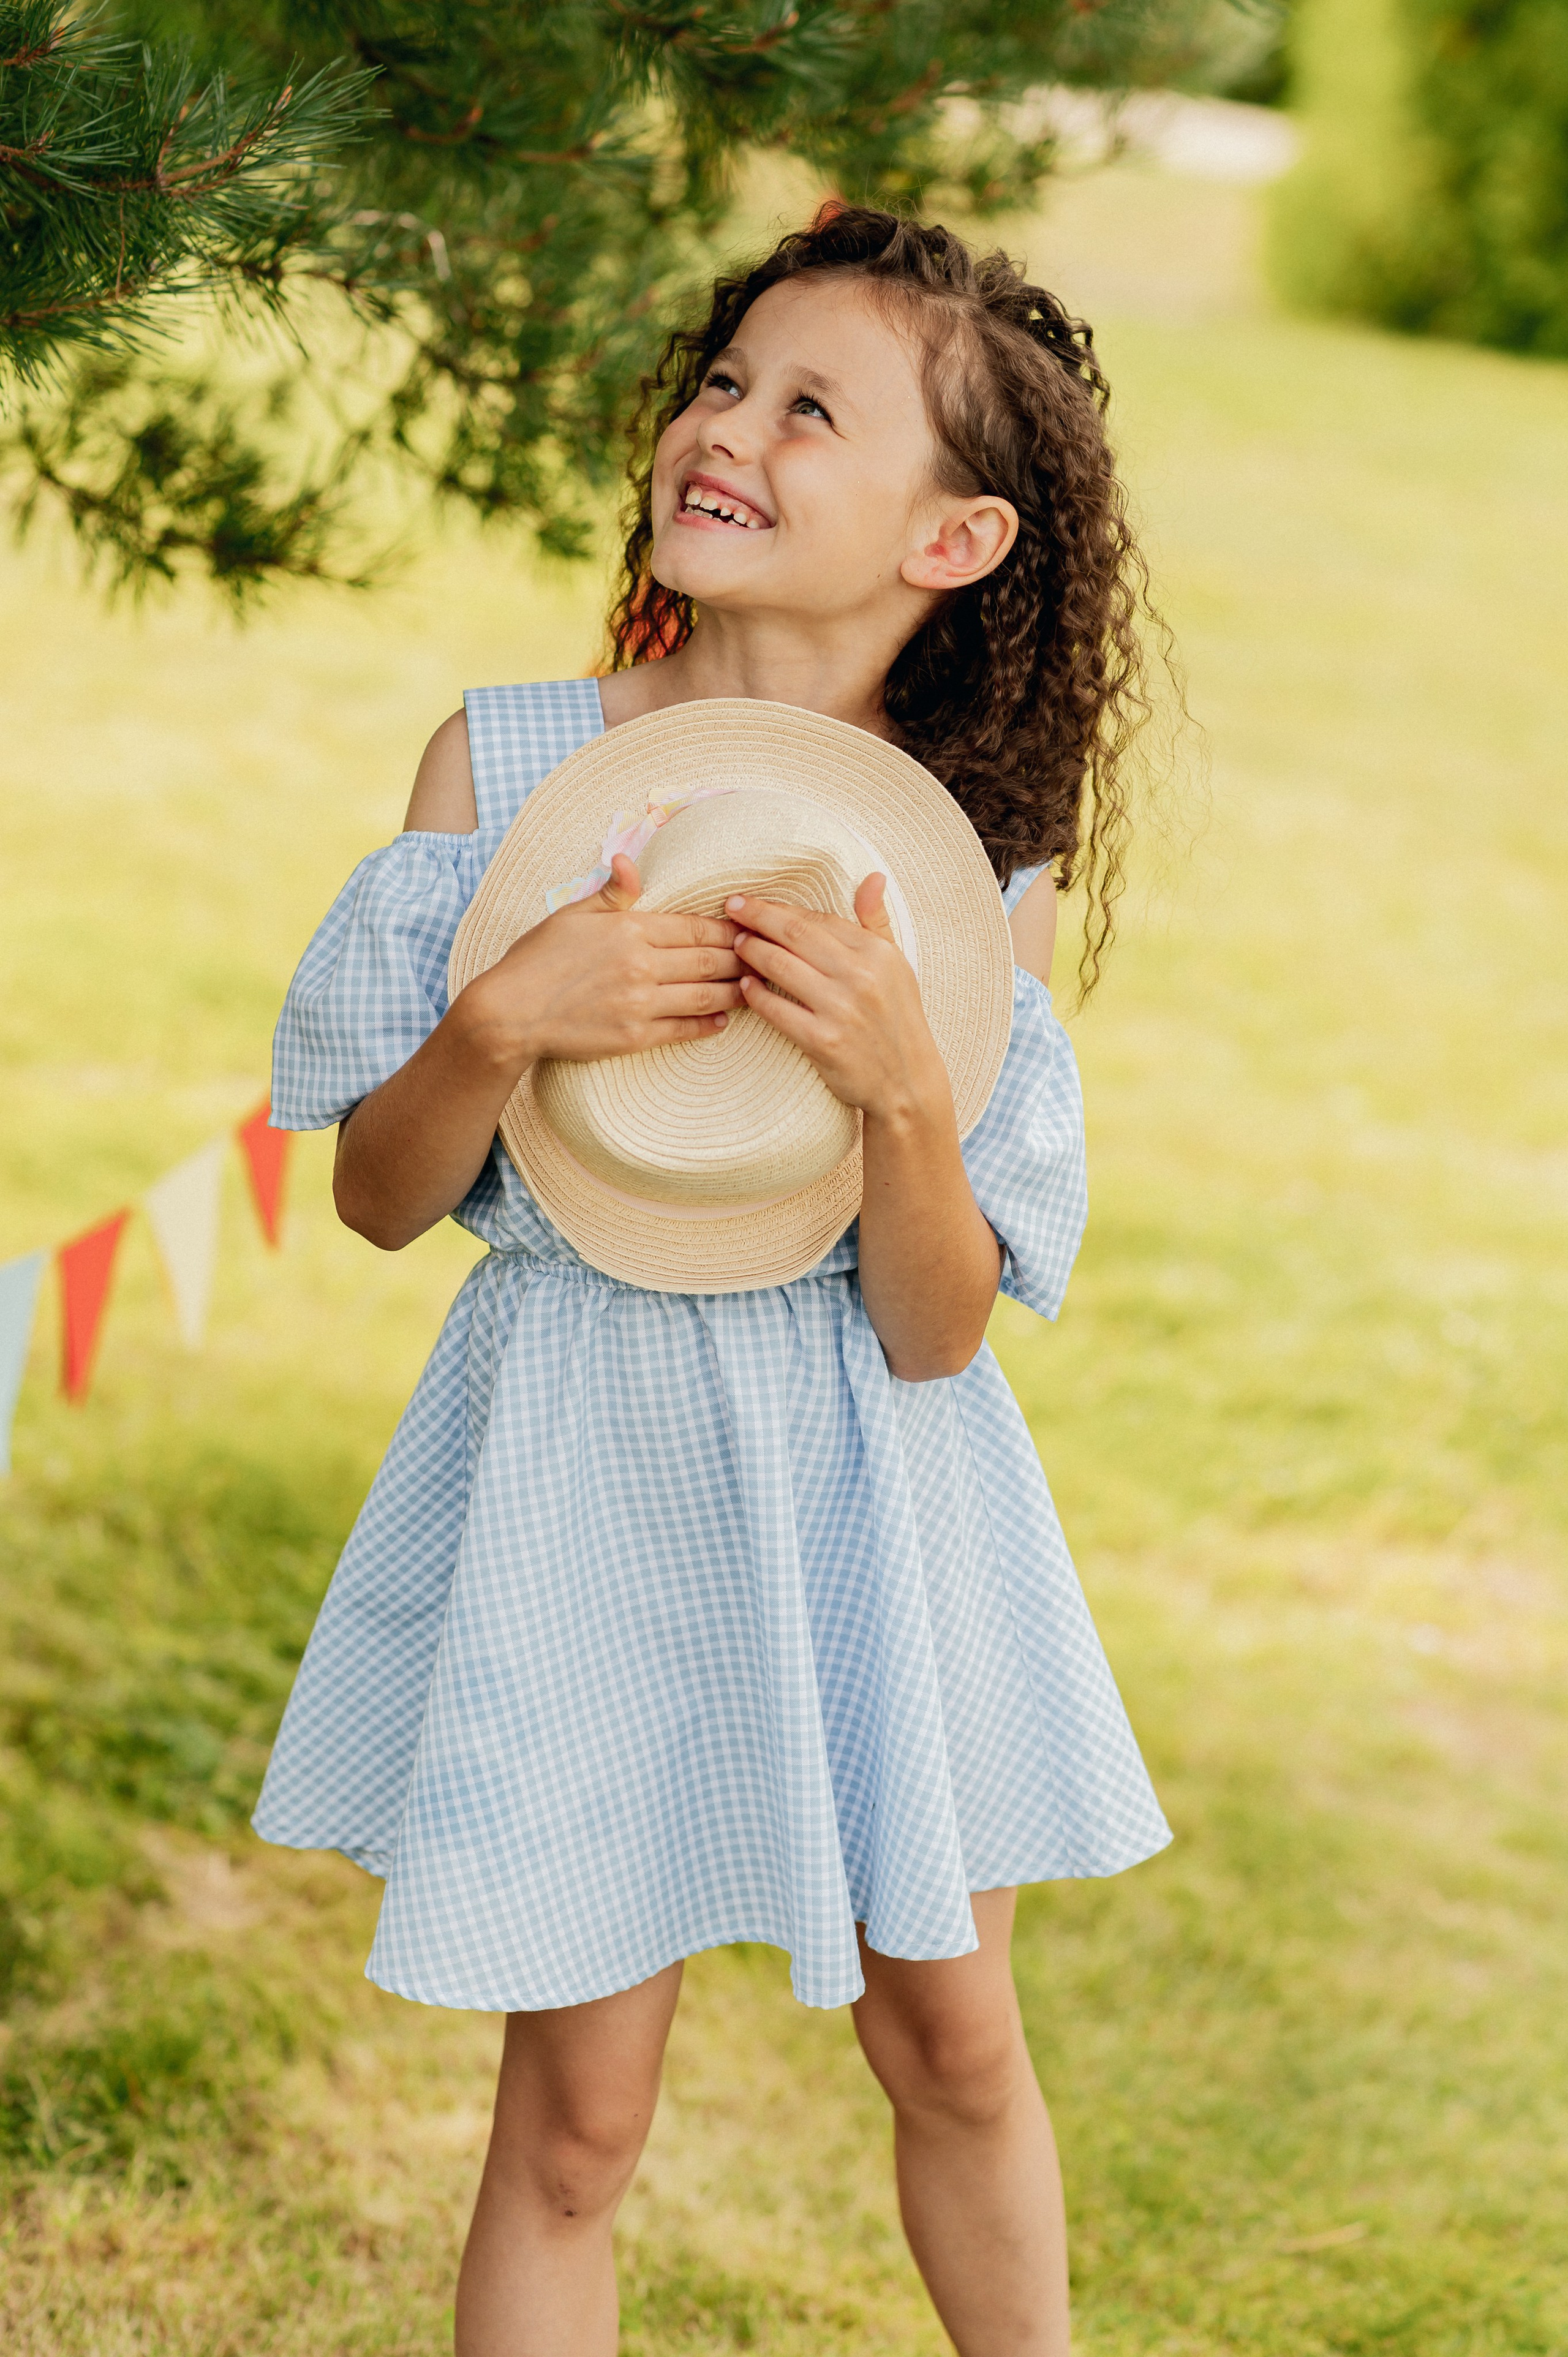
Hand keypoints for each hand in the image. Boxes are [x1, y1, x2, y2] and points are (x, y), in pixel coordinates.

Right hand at [459, 854, 743, 1074]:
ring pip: (704, 994)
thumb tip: (629, 861)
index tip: (750, 929)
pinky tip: (724, 1019)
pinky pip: (684, 1029)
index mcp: (629, 928)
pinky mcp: (633, 1036)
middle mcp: (640, 964)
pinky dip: (708, 1024)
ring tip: (755, 988)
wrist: (509, 1012)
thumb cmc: (537, 959)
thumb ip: (611, 892)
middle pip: (708, 960)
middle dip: (742, 958)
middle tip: (766, 957)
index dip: (729, 929)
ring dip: (735, 991)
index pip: (695, 927)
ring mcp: (639, 1003)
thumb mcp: (572, 915)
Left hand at [726, 875, 949, 1123]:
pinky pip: (778, 1011)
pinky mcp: (823, 1041)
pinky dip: (756, 996)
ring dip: (752, 952)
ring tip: (735, 945)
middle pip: (795, 935)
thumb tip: (872, 877)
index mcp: (876, 953)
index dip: (780, 909)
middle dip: (757, 918)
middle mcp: (860, 976)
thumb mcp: (897, 966)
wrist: (907, 1082)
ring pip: (781, 967)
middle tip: (730, 910)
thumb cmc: (899, 1019)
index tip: (751, 902)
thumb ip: (876, 921)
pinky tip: (744, 986)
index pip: (817, 920)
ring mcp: (841, 1009)